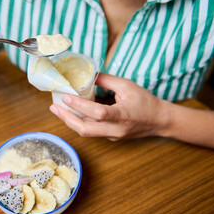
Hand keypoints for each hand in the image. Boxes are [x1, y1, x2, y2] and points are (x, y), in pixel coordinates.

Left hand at [49, 73, 169, 140]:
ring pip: (86, 132)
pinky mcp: (110, 138)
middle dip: (66, 119)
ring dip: (70, 120)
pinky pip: (92, 130)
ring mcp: (112, 136)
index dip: (80, 105)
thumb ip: (106, 81)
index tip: (66, 96)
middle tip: (54, 107)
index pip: (98, 113)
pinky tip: (73, 111)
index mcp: (122, 115)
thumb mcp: (127, 86)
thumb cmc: (145, 102)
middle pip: (85, 130)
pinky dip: (80, 121)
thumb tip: (88, 75)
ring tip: (58, 109)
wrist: (159, 121)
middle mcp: (116, 130)